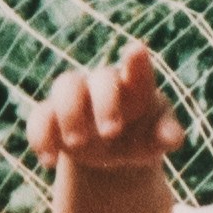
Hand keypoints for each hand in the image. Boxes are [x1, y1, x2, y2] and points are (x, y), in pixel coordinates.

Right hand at [26, 43, 175, 181]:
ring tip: (76, 145)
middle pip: (100, 78)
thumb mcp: (157, 139)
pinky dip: (40, 137)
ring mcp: (75, 98)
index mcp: (134, 84)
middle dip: (104, 103)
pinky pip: (39, 117)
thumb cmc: (142, 136)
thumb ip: (166, 134)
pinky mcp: (51, 116)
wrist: (114, 152)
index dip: (136, 59)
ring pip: (65, 86)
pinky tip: (49, 161)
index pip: (137, 67)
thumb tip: (173, 138)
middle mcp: (102, 84)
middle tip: (110, 133)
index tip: (136, 51)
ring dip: (69, 114)